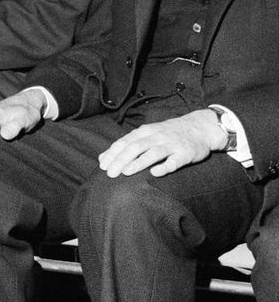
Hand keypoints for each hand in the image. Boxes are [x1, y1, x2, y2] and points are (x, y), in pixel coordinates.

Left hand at [96, 109, 227, 178]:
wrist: (199, 127)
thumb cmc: (168, 133)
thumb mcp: (147, 134)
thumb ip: (127, 144)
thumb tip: (102, 158)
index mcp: (145, 132)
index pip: (125, 142)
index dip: (113, 154)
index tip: (102, 166)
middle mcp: (156, 136)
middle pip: (135, 147)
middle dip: (121, 160)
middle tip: (110, 174)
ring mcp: (171, 144)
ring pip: (152, 153)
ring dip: (138, 163)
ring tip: (126, 172)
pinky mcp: (185, 153)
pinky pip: (174, 161)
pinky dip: (164, 167)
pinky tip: (155, 173)